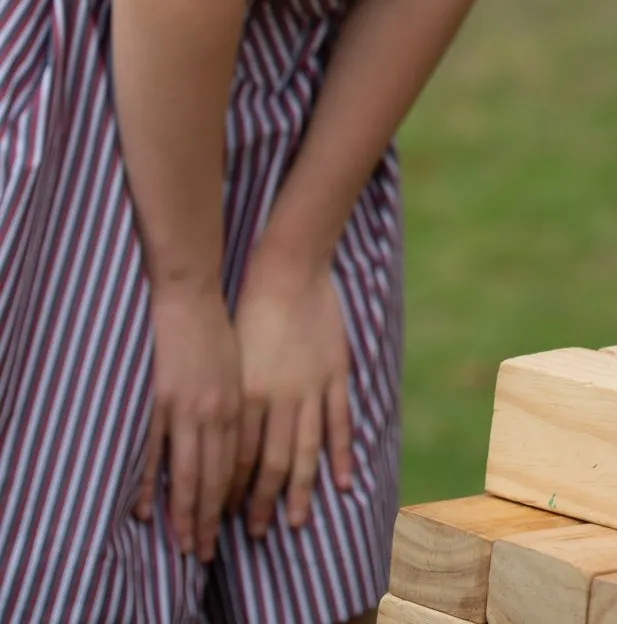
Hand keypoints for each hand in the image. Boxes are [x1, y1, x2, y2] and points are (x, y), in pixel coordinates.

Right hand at [136, 281, 240, 562]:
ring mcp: (187, 408)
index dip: (228, 501)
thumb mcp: (237, 367)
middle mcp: (217, 412)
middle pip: (214, 477)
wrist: (191, 294)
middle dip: (209, 518)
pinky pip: (157, 450)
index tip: (225, 529)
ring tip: (181, 542)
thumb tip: (231, 440)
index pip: (235, 466)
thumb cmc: (216, 328)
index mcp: (238, 404)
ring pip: (188, 472)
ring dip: (184, 512)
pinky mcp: (162, 400)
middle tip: (202, 552)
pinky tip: (146, 509)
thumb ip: (234, 404)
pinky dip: (151, 482)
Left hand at [230, 249, 353, 537]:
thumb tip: (215, 440)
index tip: (226, 515)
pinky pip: (338, 422)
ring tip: (295, 522)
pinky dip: (339, 454)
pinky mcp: (334, 373)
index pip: (237, 455)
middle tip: (257, 534)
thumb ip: (230, 399)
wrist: (288, 268)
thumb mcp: (229, 356)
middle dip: (262, 502)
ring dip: (299, 490)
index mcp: (247, 393)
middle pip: (270, 463)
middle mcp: (278, 397)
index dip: (232, 489)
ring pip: (304, 450)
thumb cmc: (249, 309)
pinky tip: (341, 482)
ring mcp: (311, 387)